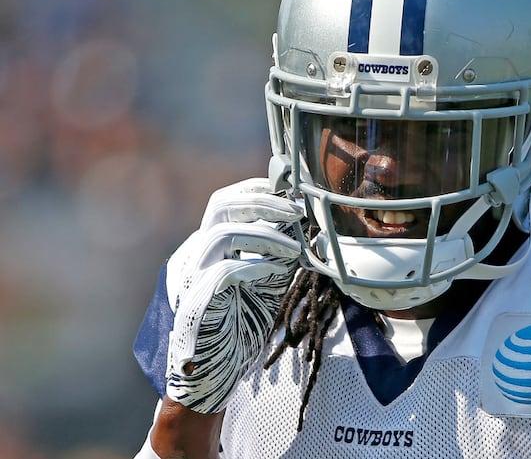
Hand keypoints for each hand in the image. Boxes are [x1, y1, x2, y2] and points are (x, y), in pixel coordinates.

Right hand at [164, 178, 304, 413]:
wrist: (214, 372)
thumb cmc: (241, 324)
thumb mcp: (266, 280)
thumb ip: (278, 252)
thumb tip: (306, 225)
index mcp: (209, 246)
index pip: (225, 201)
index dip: (256, 191)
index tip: (288, 192)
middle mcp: (195, 255)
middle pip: (220, 207)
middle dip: (263, 203)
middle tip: (297, 212)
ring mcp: (191, 277)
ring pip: (221, 235)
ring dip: (264, 236)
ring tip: (294, 250)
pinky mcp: (195, 303)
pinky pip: (223, 273)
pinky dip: (254, 267)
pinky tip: (276, 272)